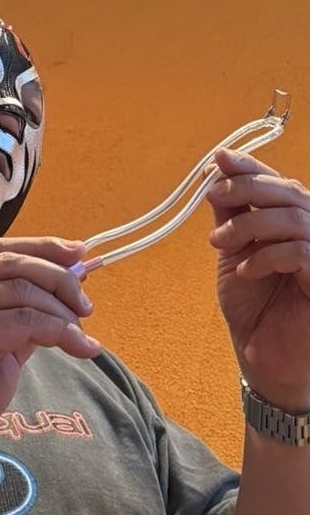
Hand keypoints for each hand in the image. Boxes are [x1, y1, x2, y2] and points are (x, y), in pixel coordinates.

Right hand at [0, 237, 99, 489]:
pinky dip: (60, 332)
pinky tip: (81, 348)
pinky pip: (22, 323)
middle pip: (10, 263)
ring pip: (20, 290)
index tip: (77, 252)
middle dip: (58, 274)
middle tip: (86, 303)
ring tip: (83, 331)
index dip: (40, 246)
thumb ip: (18, 324)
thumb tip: (61, 301)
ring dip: (62, 308)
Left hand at [206, 148, 309, 410]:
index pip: (275, 183)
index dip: (248, 166)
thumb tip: (214, 175)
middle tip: (214, 196)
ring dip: (250, 225)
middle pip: (288, 192)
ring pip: (294, 218)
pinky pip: (301, 252)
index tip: (217, 158)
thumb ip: (231, 216)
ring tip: (219, 243)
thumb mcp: (233, 252)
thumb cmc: (252, 305)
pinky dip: (267, 256)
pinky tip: (244, 271)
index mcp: (290, 221)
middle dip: (246, 188)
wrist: (262, 356)